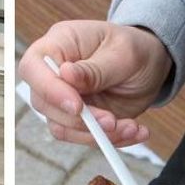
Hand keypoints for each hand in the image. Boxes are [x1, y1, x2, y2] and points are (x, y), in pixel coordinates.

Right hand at [18, 20, 172, 146]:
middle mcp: (55, 73)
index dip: (48, 90)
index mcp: (59, 44)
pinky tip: (134, 131)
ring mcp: (64, 99)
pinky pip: (83, 137)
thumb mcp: (124, 53)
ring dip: (97, 134)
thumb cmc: (136, 49)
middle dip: (79, 120)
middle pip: (43, 104)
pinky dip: (110, 140)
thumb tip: (65, 74)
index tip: (77, 106)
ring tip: (131, 128)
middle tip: (111, 121)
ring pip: (62, 127)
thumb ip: (95, 69)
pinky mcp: (78, 119)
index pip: (33, 67)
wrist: (151, 65)